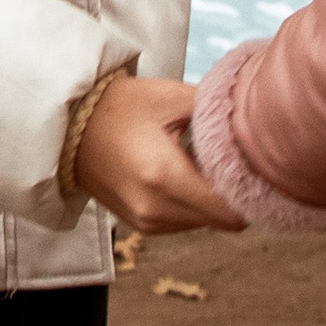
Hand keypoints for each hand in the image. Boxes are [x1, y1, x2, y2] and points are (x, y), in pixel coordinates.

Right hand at [72, 75, 244, 235]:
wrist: (67, 128)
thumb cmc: (120, 106)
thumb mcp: (172, 98)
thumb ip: (218, 115)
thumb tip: (259, 128)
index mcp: (164, 176)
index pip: (232, 210)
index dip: (251, 191)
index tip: (256, 168)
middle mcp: (155, 209)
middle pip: (224, 219)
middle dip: (233, 194)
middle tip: (230, 159)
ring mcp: (146, 223)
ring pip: (206, 223)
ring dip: (211, 200)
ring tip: (199, 163)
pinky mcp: (141, 226)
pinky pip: (185, 222)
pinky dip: (192, 203)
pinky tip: (181, 173)